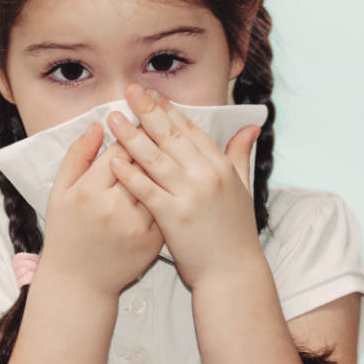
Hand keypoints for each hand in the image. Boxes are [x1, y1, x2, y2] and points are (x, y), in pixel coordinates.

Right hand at [40, 119, 164, 298]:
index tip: (139, 121)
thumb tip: (98, 126)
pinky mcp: (153, 241)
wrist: (79, 283)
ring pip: (161, 184)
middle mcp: (115, 208)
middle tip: (160, 129)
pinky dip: (173, 192)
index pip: (121, 150)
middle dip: (154, 143)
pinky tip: (176, 181)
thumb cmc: (66, 234)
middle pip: (145, 164)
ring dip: (168, 165)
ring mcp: (138, 226)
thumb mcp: (60, 193)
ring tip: (170, 152)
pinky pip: (167, 207)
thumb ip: (77, 156)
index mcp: (90, 192)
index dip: (132, 132)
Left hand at [107, 83, 261, 290]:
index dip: (169, 110)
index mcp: (221, 167)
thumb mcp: (242, 190)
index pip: (191, 131)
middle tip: (130, 91)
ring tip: (115, 119)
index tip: (152, 93)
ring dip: (132, 136)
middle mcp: (206, 176)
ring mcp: (190, 195)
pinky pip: (147, 190)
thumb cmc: (234, 233)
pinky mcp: (174, 217)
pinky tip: (113, 160)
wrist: (232, 272)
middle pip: (171, 137)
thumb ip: (240, 156)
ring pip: (156, 159)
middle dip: (149, 111)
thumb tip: (250, 127)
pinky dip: (130, 174)